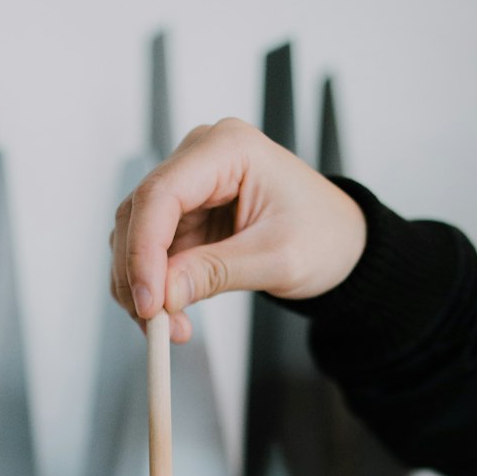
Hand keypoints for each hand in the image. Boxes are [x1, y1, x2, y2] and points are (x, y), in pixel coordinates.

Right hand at [109, 118, 366, 339]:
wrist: (340, 243)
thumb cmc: (324, 236)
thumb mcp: (277, 259)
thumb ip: (216, 273)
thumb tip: (163, 295)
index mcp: (228, 148)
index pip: (161, 194)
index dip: (143, 251)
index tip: (147, 302)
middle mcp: (199, 157)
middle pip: (139, 214)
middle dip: (137, 275)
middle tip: (154, 325)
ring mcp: (188, 185)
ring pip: (136, 236)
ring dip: (141, 286)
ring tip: (171, 327)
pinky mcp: (183, 214)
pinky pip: (149, 251)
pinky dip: (152, 286)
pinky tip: (172, 313)